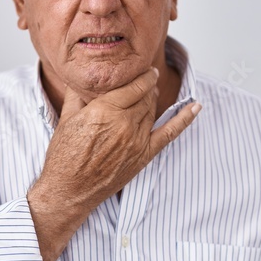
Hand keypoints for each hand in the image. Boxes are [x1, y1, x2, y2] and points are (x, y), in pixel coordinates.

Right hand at [27, 67, 200, 260]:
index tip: (145, 69)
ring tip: (150, 93)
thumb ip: (77, 95)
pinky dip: (185, 119)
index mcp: (104, 111)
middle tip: (146, 79)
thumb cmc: (64, 157)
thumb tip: (81, 77)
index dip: (142, 75)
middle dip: (147, 85)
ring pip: (153, 110)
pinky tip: (196, 107)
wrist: (69, 191)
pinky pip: (169, 134)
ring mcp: (136, 141)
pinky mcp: (143, 156)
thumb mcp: (66, 120)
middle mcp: (124, 124)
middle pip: (145, 96)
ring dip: (154, 98)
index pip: (132, 85)